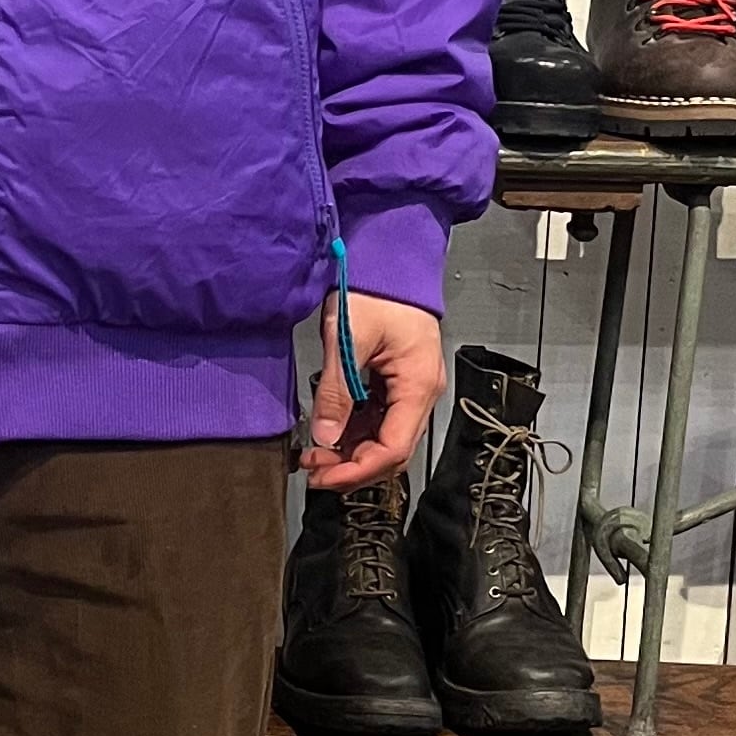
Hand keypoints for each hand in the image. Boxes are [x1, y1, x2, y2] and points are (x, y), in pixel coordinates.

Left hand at [302, 290, 443, 489]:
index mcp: (418, 384)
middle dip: (352, 467)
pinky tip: (330, 432)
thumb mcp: (348, 340)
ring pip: (385, 438)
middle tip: (313, 468)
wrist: (390, 259)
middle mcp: (422, 392)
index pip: (394, 448)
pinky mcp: (397, 383)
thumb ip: (336, 392)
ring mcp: (411, 388)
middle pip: (392, 451)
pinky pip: (380, 419)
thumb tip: (325, 438)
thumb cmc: (376, 289)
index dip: (358, 471)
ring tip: (315, 453)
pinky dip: (355, 432)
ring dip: (351, 452)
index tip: (324, 476)